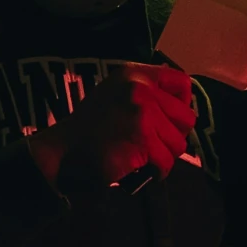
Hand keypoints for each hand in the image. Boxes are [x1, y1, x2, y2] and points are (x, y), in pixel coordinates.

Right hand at [28, 62, 196, 191]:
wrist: (60, 153)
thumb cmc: (88, 129)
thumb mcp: (113, 95)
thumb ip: (144, 93)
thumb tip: (179, 108)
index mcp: (133, 74)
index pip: (181, 83)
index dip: (181, 104)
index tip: (166, 120)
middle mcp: (140, 88)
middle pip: (186, 118)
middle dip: (172, 137)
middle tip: (151, 146)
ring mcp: (142, 113)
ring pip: (178, 143)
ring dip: (163, 157)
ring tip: (141, 159)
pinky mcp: (143, 139)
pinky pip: (166, 162)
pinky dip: (156, 172)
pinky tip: (139, 170)